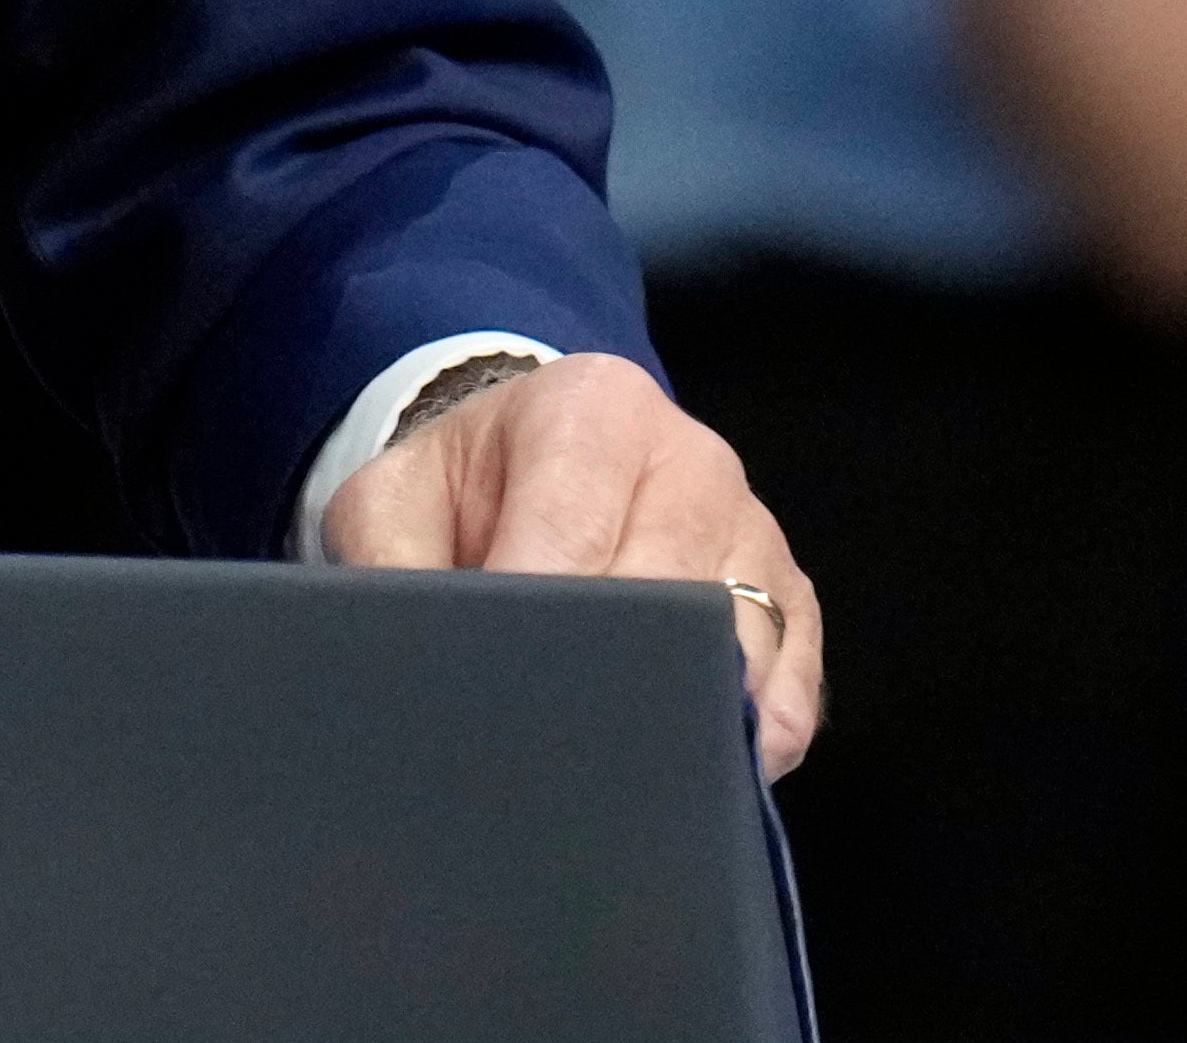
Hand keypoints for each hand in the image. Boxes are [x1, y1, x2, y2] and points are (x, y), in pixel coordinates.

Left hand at [325, 355, 822, 777]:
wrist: (527, 465)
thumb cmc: (463, 490)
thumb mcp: (394, 502)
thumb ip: (392, 566)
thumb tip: (418, 662)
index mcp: (592, 410)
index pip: (574, 534)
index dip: (539, 623)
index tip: (505, 691)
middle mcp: (691, 460)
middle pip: (670, 593)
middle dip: (612, 676)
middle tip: (557, 753)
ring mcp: (753, 531)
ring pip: (741, 642)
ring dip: (686, 713)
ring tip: (624, 776)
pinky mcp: (791, 598)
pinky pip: (794, 680)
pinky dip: (757, 736)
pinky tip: (712, 775)